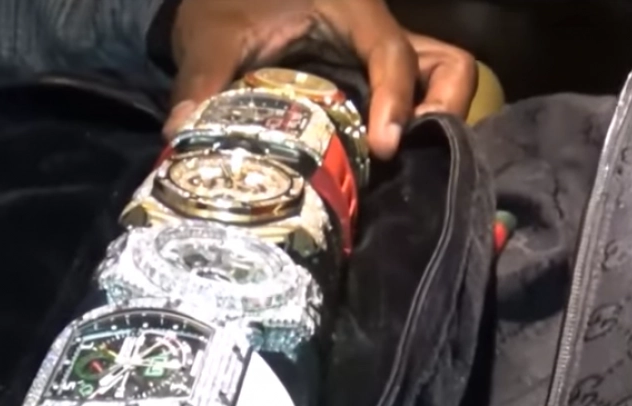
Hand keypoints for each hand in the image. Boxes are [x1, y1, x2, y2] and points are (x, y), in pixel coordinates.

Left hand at [165, 0, 476, 158]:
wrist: (224, 0)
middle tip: (404, 156)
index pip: (392, 52)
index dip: (396, 99)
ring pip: (442, 78)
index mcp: (350, 10)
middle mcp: (377, 33)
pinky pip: (412, 99)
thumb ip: (202, 80)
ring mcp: (379, 58)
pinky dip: (410, 126)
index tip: (384, 148)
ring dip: (436, 118)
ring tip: (400, 162)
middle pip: (449, 64)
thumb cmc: (224, 4)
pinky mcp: (370, 80)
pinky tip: (377, 162)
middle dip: (443, 110)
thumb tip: (182, 132)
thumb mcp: (212, 36)